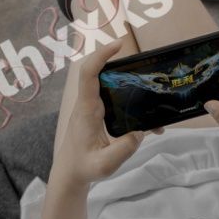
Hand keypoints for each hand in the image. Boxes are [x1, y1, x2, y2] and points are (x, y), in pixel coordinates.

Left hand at [51, 41, 146, 187]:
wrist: (70, 174)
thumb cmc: (83, 168)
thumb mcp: (105, 164)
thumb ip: (124, 149)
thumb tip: (141, 132)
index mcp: (87, 110)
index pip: (89, 74)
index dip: (101, 56)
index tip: (118, 45)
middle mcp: (88, 104)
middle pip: (99, 73)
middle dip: (119, 64)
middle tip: (142, 65)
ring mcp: (91, 108)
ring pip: (108, 86)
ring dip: (127, 84)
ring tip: (149, 91)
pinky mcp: (97, 115)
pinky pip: (112, 99)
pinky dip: (128, 102)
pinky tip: (146, 121)